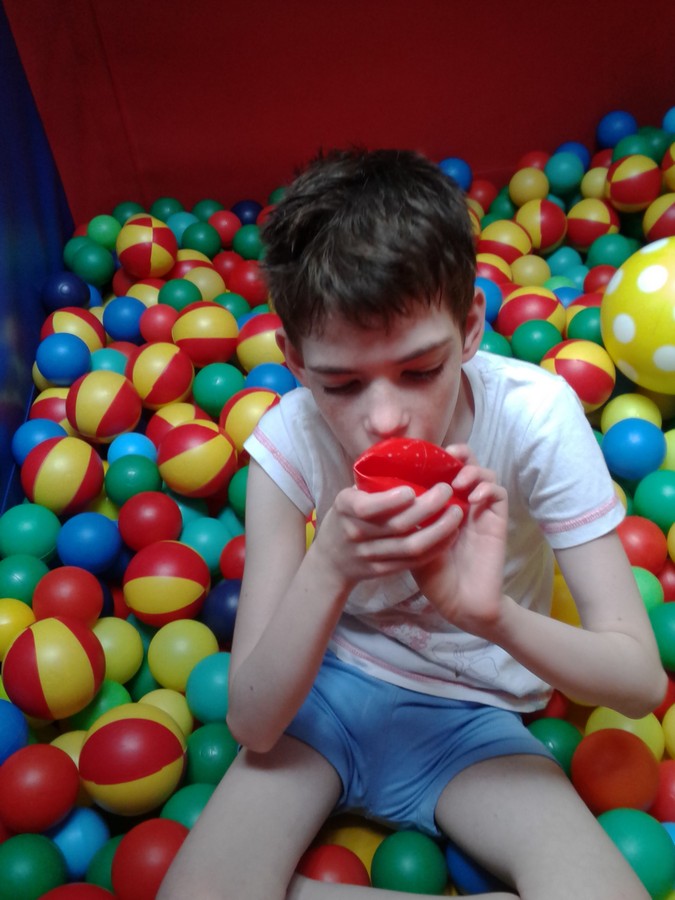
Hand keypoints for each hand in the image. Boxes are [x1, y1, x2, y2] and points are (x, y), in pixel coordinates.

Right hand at [312, 479, 464, 588]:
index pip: (366, 507)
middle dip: (427, 507)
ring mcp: (370, 555)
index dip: (390, 501)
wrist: (332, 558)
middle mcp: (356, 533)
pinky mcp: (383, 570)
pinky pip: (414, 561)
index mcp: (345, 508)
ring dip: (439, 530)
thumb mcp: (349, 495)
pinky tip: (451, 534)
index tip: (411, 490)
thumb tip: (409, 456)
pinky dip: (436, 548)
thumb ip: (372, 482)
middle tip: (446, 490)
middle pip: (397, 525)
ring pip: (410, 546)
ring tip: (457, 513)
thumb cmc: (347, 516)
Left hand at [410, 445, 508, 637]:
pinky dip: (487, 488)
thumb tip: (385, 492)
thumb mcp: (411, 541)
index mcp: (442, 506)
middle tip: (448, 455)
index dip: (436, 458)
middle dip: (458, 454)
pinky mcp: (496, 521)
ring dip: (472, 470)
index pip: (443, 470)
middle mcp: (463, 504)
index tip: (422, 457)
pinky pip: (498, 495)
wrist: (460, 603)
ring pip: (485, 474)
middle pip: (466, 465)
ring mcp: (481, 511)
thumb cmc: (433, 576)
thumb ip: (406, 518)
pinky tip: (472, 498)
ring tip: (457, 481)